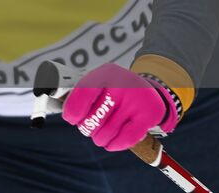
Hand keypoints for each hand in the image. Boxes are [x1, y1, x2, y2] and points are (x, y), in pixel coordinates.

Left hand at [62, 64, 178, 151]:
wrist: (150, 92)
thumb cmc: (117, 90)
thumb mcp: (100, 82)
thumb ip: (82, 95)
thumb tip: (68, 114)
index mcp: (106, 74)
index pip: (83, 92)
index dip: (73, 110)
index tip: (71, 119)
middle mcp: (122, 85)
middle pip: (94, 117)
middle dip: (87, 127)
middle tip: (88, 127)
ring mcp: (136, 101)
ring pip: (108, 131)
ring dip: (99, 138)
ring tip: (99, 136)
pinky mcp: (149, 116)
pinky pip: (125, 138)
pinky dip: (114, 144)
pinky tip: (110, 143)